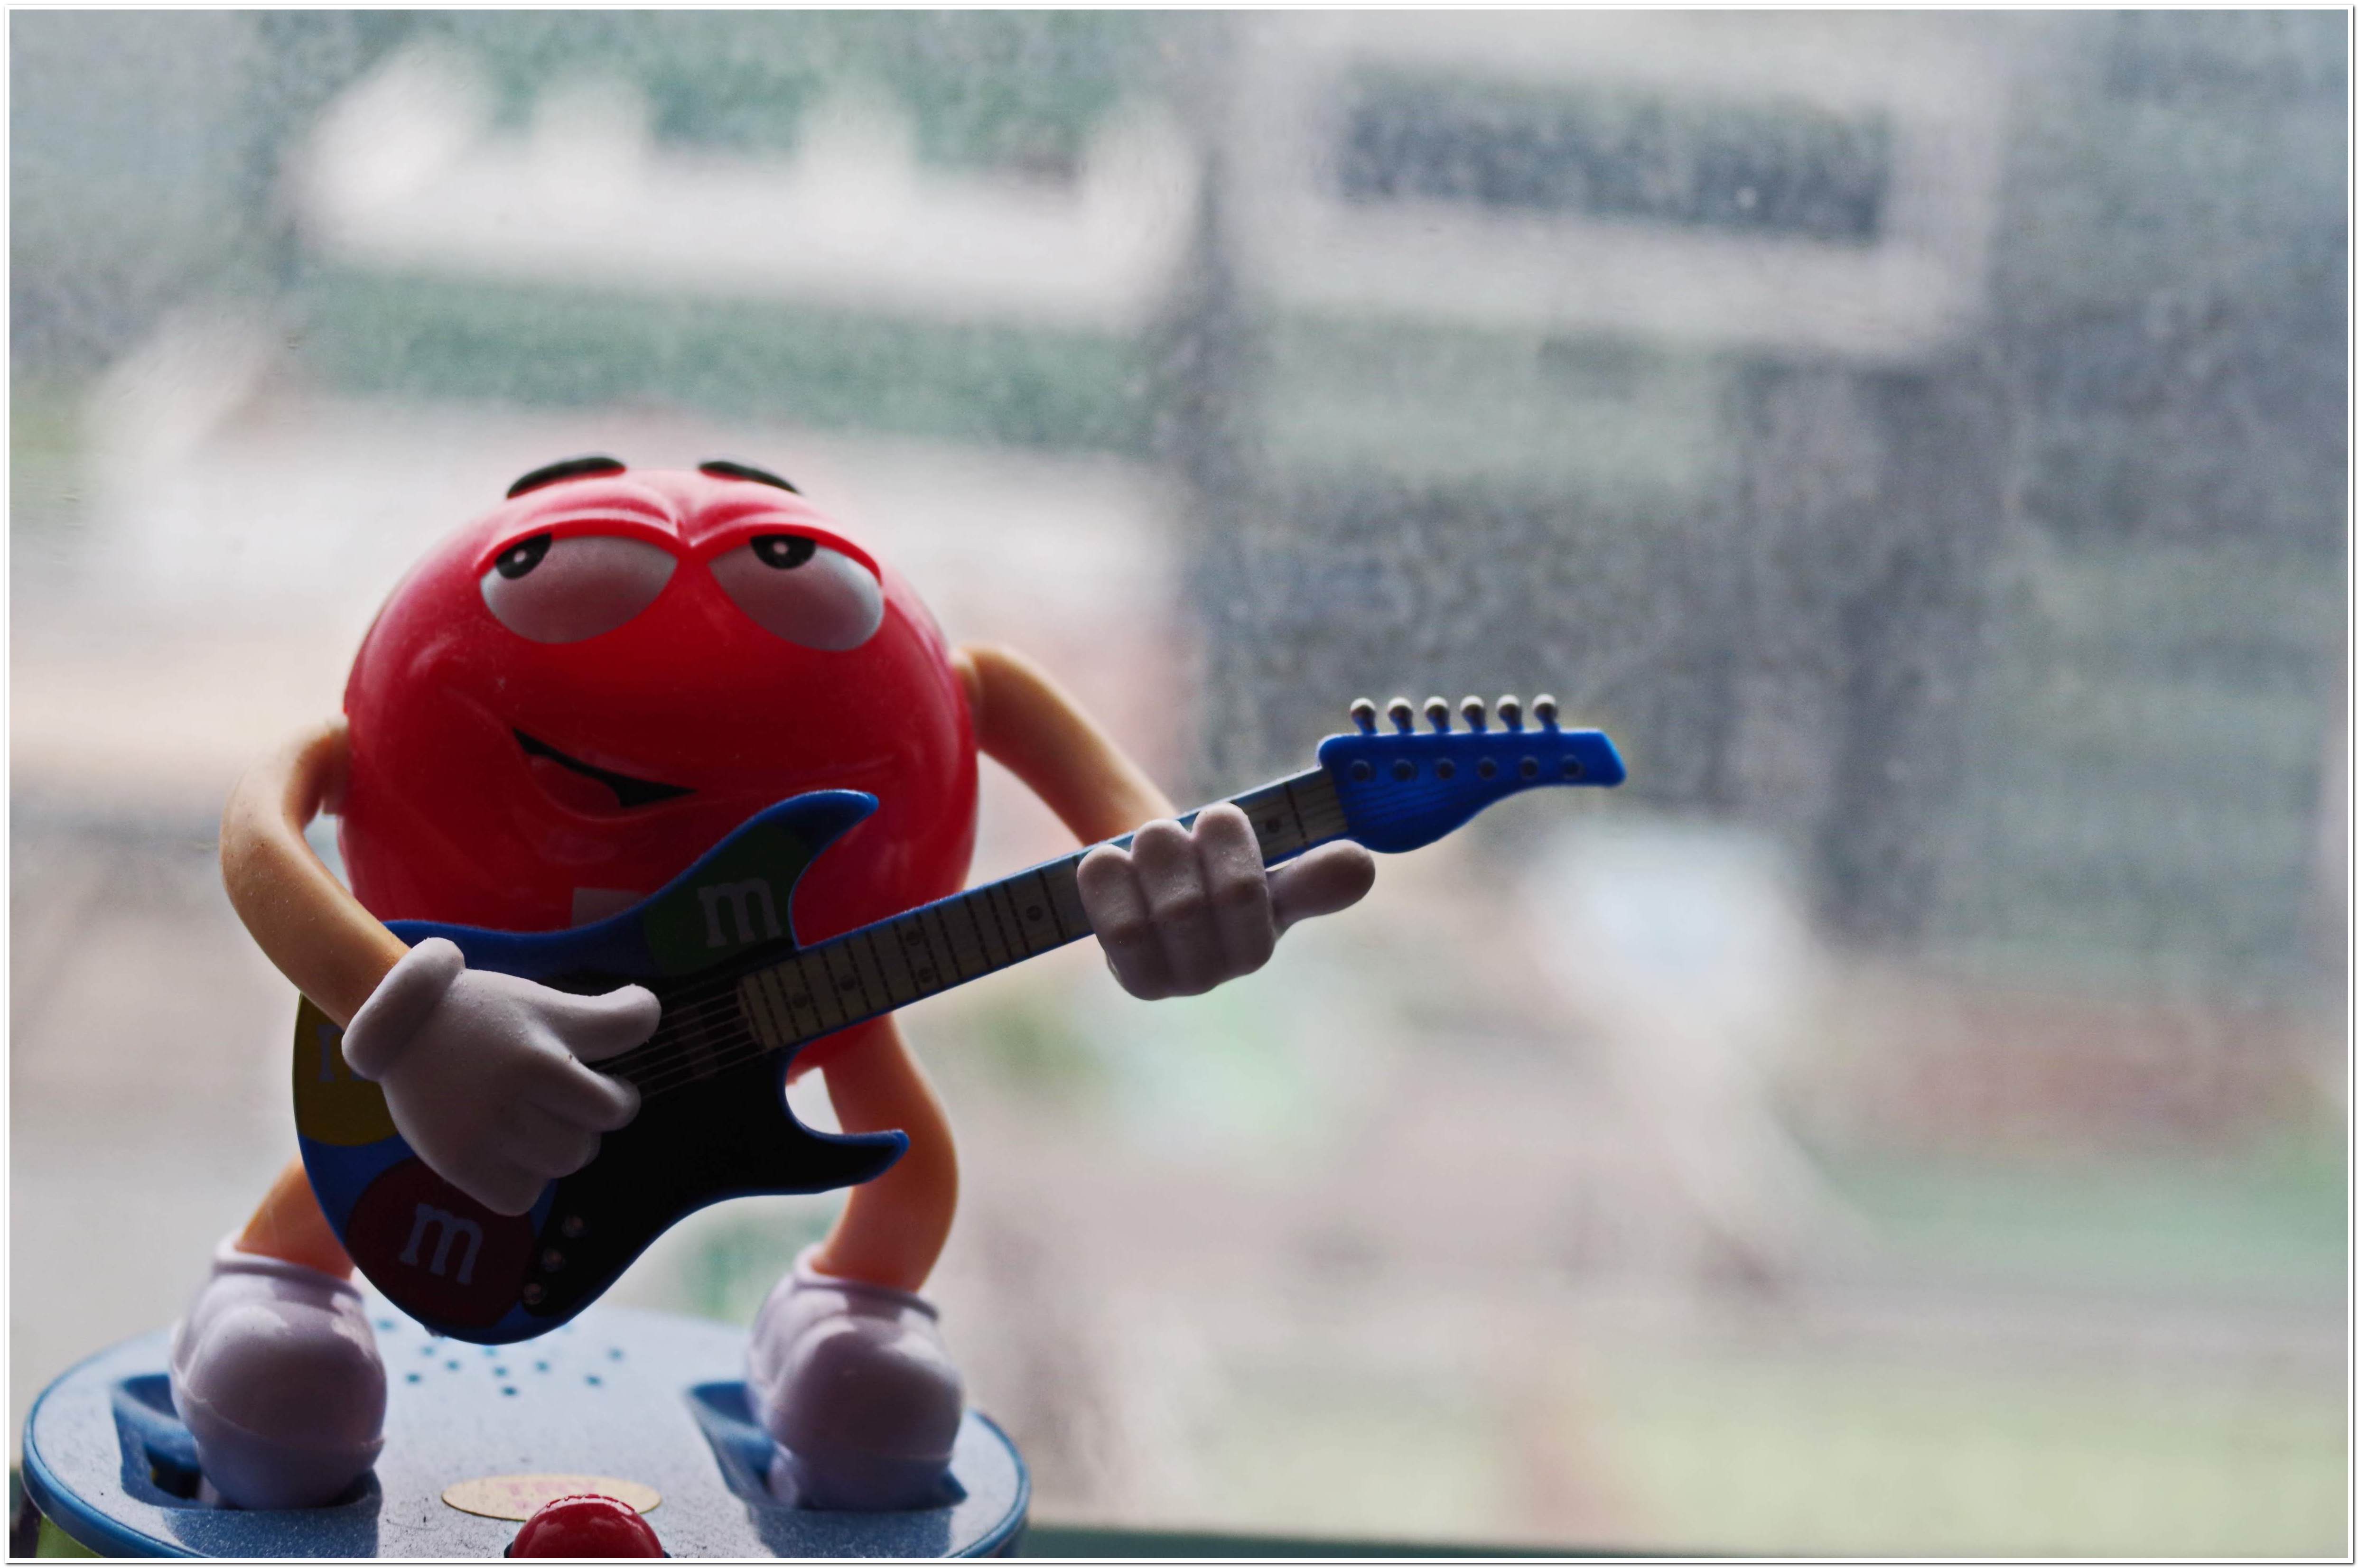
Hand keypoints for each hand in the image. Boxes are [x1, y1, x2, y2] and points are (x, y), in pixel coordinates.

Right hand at [340, 938, 654, 1214]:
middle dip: (592, 1116)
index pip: (617, 1102)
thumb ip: (608, 1018)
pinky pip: (521, 1196)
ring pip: (564, 1163)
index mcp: (540, 1061)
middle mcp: (510, 1102)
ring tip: (540, 1118)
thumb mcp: (548, 1003)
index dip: (622, 1091)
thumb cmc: (485, 1012)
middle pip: (596, 1134)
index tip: (609, 1081)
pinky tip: (513, 1147)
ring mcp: (482, 1137)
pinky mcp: (458, 1165)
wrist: (399, 1027)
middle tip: (569, 1099)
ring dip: (564, 1144)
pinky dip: (527, 1178)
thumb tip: (652, 1010)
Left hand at [1076, 803, 1374, 999]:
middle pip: (1192, 904)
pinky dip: (1108, 884)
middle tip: (1173, 828)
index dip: (1226, 843)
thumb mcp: (1264, 862)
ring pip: (1156, 915)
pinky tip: (1110, 866)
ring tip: (1149, 845)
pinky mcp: (1134, 980)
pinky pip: (1117, 930)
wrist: (1150, 884)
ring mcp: (1178, 985)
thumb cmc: (1213, 868)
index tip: (1217, 814)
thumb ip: (1310, 869)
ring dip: (1147, 862)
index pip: (1246, 891)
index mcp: (1263, 937)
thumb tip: (1361, 864)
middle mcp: (1223, 973)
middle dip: (1177, 847)